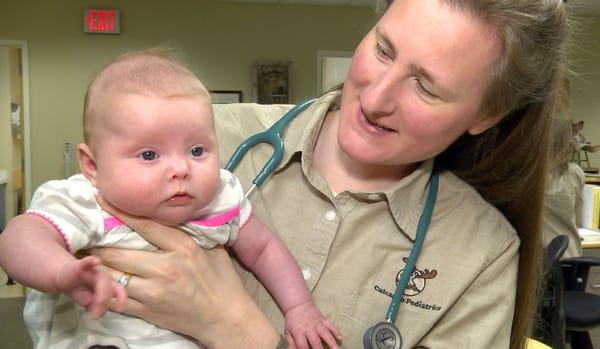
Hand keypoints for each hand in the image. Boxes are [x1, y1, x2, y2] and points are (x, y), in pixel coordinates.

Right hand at [55, 255, 126, 318]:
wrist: (63, 276)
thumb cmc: (80, 289)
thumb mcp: (88, 301)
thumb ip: (95, 307)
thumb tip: (98, 314)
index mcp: (108, 285)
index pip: (119, 291)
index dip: (122, 299)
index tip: (119, 309)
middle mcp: (103, 277)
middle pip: (109, 287)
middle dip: (104, 301)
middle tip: (95, 315)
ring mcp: (92, 271)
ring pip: (101, 278)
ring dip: (98, 293)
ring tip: (88, 305)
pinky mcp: (79, 266)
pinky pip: (86, 263)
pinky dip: (91, 261)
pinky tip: (96, 261)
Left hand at [87, 197, 279, 347]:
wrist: (225, 317)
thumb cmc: (221, 280)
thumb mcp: (211, 249)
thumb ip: (190, 232)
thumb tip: (171, 213)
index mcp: (183, 248)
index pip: (145, 225)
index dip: (120, 211)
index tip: (103, 199)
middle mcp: (166, 268)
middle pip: (119, 251)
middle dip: (98, 241)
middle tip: (85, 232)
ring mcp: (154, 291)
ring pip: (112, 275)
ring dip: (96, 265)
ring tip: (83, 255)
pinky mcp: (147, 311)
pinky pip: (116, 298)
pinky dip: (102, 288)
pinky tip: (94, 280)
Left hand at [285, 301, 341, 348]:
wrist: (298, 306)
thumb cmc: (292, 322)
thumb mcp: (288, 332)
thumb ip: (291, 343)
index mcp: (298, 331)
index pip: (302, 344)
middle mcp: (308, 327)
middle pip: (315, 340)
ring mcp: (316, 322)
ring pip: (324, 332)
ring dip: (330, 341)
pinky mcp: (323, 318)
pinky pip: (330, 324)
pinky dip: (335, 330)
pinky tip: (340, 338)